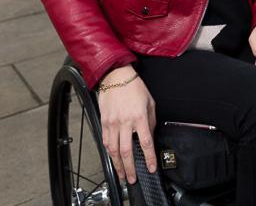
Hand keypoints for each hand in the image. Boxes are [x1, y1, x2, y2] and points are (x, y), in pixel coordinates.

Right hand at [96, 65, 156, 184]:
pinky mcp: (104, 122)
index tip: (152, 167)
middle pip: (127, 151)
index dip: (149, 158)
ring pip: (114, 150)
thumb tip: (150, 136)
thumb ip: (150, 121)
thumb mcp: (150, 103)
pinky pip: (106, 141)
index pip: (146, 143)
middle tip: (132, 178)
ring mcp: (112, 123)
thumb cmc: (134, 87)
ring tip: (122, 174)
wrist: (116, 76)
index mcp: (139, 117)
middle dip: (130, 168)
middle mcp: (125, 122)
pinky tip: (113, 158)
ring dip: (118, 165)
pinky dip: (109, 153)